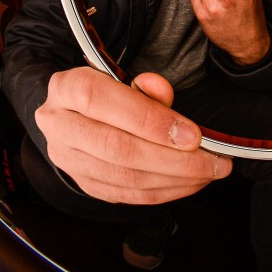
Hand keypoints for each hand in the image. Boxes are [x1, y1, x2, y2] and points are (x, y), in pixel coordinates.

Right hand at [35, 67, 231, 204]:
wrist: (77, 112)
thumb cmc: (108, 91)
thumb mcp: (123, 77)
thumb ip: (145, 86)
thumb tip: (163, 92)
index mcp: (67, 87)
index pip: (102, 101)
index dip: (150, 120)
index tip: (192, 135)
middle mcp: (59, 124)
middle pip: (116, 148)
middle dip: (172, 159)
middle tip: (212, 162)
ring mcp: (67, 159)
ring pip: (123, 177)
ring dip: (173, 179)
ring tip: (207, 173)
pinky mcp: (82, 183)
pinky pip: (125, 194)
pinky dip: (162, 191)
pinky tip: (188, 183)